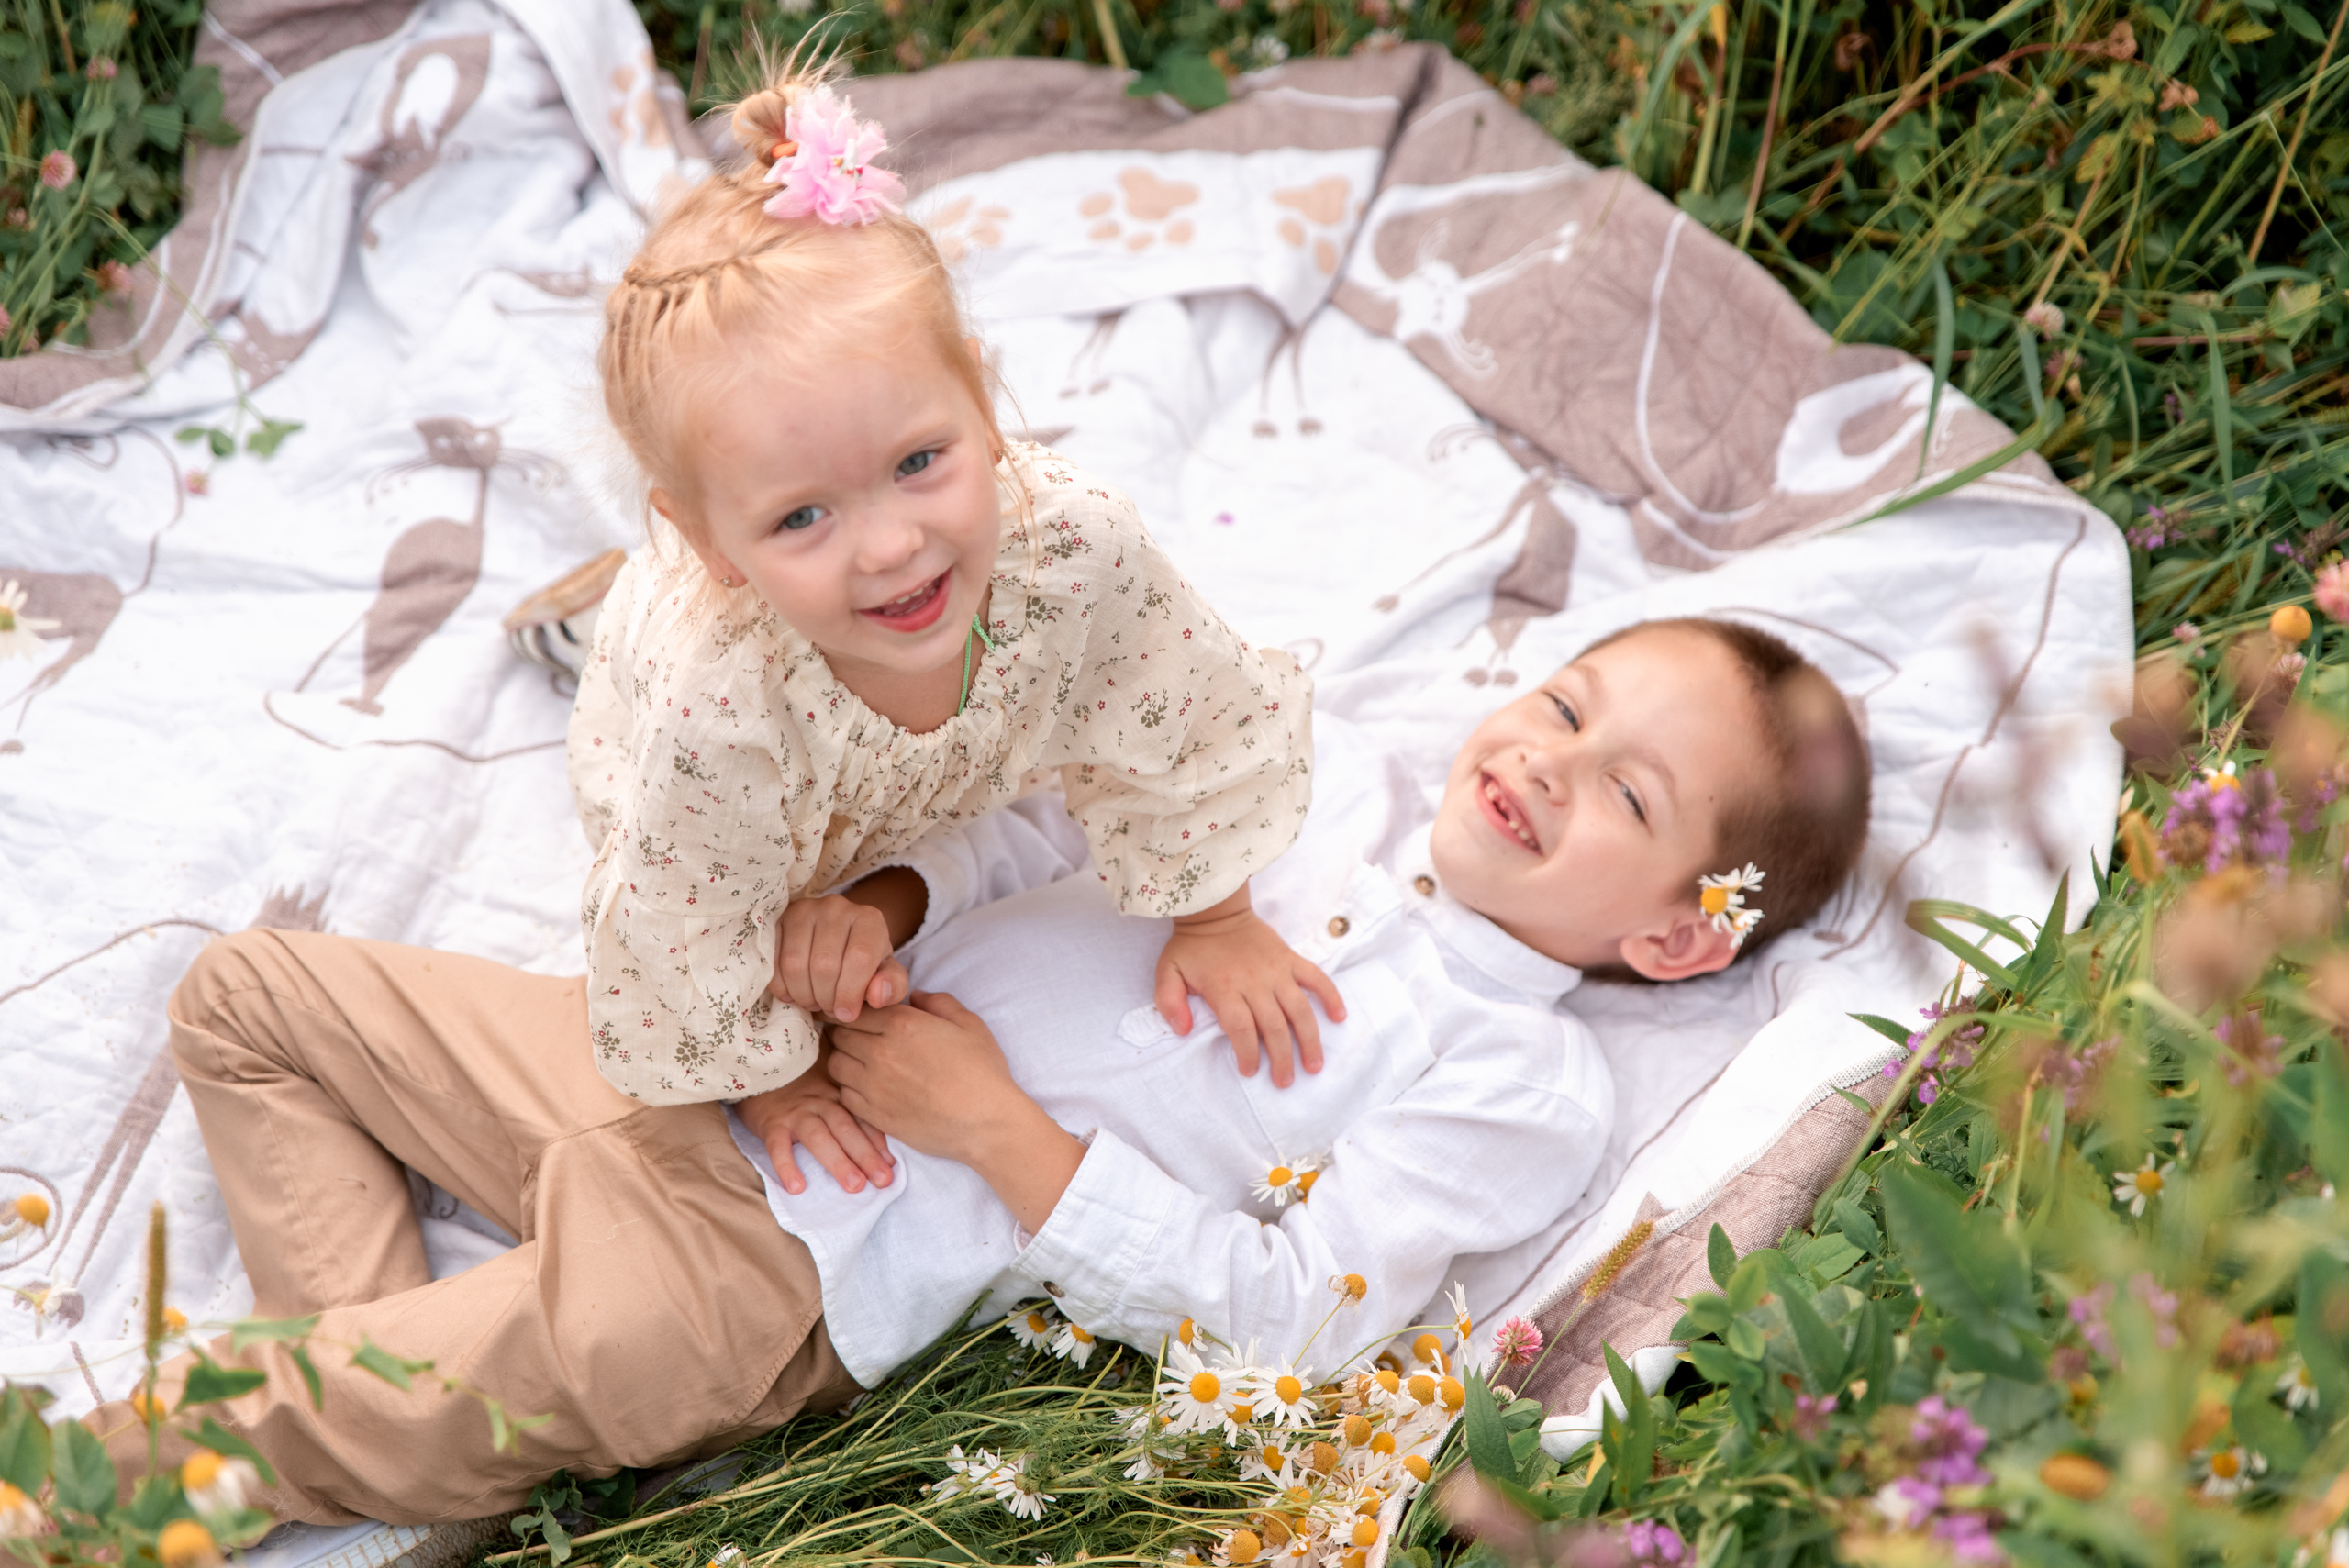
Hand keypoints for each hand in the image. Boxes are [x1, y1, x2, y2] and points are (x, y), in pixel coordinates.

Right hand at [734, 1051, 895, 1195]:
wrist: (756, 1064)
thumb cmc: (796, 1077)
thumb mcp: (825, 1079)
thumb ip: (846, 1096)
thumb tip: (875, 1126)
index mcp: (836, 1094)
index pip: (861, 1117)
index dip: (877, 1141)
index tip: (892, 1164)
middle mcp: (819, 1102)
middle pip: (846, 1129)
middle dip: (866, 1155)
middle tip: (883, 1181)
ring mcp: (795, 1113)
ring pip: (819, 1137)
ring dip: (838, 1162)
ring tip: (854, 1186)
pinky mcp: (771, 1122)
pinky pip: (778, 1146)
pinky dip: (786, 1165)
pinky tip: (797, 1187)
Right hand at [771, 893, 908, 1022]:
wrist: (838, 940)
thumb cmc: (865, 963)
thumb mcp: (887, 975)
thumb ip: (892, 986)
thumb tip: (877, 996)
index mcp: (869, 919)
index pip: (859, 959)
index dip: (851, 994)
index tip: (847, 1014)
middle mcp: (837, 906)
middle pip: (824, 964)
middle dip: (825, 998)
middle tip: (828, 1009)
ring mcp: (804, 909)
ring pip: (795, 963)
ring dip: (803, 994)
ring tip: (813, 1001)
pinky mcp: (779, 919)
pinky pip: (772, 960)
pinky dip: (781, 986)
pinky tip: (794, 993)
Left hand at [830, 992, 1084, 1234]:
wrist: (985, 1122)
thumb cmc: (982, 1071)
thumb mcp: (968, 1023)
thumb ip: (938, 1002)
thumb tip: (916, 996)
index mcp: (901, 1024)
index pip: (855, 1010)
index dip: (853, 1009)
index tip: (853, 1012)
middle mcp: (880, 1053)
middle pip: (839, 1035)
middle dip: (846, 1032)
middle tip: (857, 1035)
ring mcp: (873, 1086)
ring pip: (835, 1064)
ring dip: (845, 1059)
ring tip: (861, 1061)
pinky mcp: (874, 1114)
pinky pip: (844, 1095)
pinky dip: (849, 1087)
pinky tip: (868, 1087)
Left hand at [1155, 884, 1343, 1088]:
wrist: (1215, 909)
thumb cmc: (1192, 946)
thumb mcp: (1167, 971)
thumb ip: (1169, 1002)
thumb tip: (1182, 1030)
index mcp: (1225, 987)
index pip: (1241, 1028)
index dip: (1247, 1054)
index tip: (1249, 1071)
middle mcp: (1255, 982)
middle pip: (1274, 1026)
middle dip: (1282, 1058)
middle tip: (1284, 1081)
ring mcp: (1277, 970)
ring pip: (1299, 1009)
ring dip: (1309, 1039)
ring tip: (1314, 1065)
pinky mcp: (1290, 959)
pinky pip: (1316, 978)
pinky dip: (1330, 996)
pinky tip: (1339, 1017)